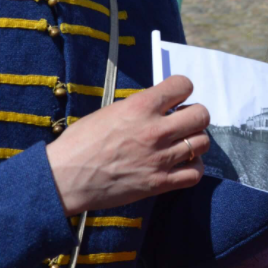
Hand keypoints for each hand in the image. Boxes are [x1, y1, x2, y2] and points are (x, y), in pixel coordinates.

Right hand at [46, 75, 209, 215]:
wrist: (65, 178)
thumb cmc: (80, 142)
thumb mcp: (110, 112)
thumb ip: (139, 107)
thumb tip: (161, 105)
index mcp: (140, 107)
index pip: (183, 85)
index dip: (182, 89)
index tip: (176, 97)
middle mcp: (155, 130)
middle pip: (201, 115)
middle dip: (195, 115)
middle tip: (182, 122)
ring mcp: (160, 158)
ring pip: (202, 143)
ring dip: (195, 141)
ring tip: (181, 143)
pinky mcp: (159, 183)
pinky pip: (195, 173)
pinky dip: (193, 167)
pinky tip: (182, 164)